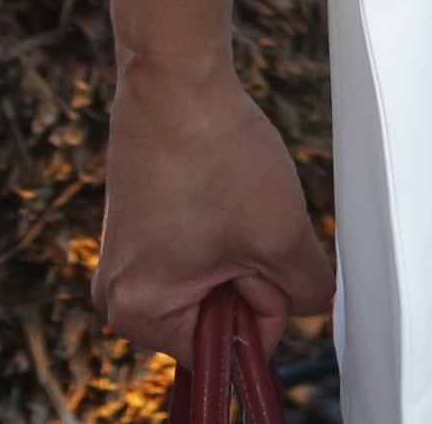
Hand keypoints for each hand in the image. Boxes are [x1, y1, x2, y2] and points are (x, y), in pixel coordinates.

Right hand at [94, 56, 330, 367]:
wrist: (176, 82)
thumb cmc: (220, 157)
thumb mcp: (283, 236)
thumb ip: (307, 291)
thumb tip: (313, 309)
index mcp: (139, 315)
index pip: (225, 348)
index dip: (264, 303)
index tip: (261, 248)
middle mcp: (118, 299)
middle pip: (217, 315)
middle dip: (249, 274)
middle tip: (245, 218)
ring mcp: (125, 264)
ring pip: (213, 280)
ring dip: (239, 249)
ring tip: (230, 200)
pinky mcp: (136, 232)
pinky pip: (196, 253)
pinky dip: (223, 229)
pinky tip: (219, 188)